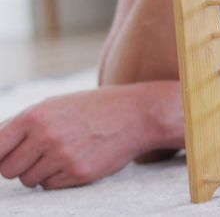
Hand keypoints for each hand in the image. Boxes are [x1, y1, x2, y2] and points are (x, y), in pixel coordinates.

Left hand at [0, 85, 168, 188]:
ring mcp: (63, 156)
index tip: (7, 157)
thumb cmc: (92, 108)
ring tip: (60, 156)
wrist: (135, 115)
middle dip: (18, 166)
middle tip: (37, 156)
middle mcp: (46, 136)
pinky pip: (50, 186)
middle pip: (8, 169)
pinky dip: (57, 178)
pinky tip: (74, 161)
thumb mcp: (55, 105)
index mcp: (35, 116)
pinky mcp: (78, 173)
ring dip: (39, 173)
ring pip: (29, 180)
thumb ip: (23, 124)